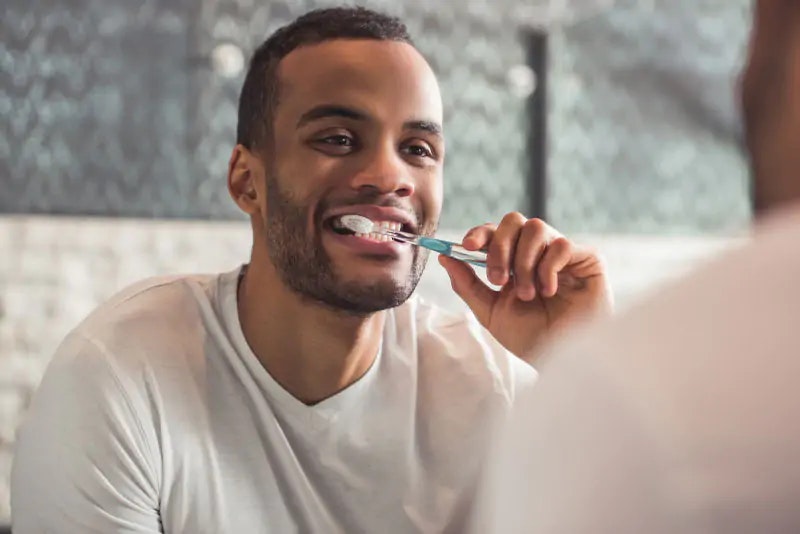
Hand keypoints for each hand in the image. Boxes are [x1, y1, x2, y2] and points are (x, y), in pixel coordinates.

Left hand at [439, 213, 611, 362]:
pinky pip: (561, 244)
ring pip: (536, 227)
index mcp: (515, 260)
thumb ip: (468, 284)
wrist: (561, 359)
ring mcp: (562, 254)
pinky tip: (549, 291)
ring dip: (524, 262)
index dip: (481, 232)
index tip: (468, 246)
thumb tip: (445, 257)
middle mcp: (538, 252)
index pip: (496, 231)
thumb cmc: (530, 338)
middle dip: (499, 247)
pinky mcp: (587, 259)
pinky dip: (548, 267)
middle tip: (498, 279)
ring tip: (528, 293)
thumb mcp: (490, 311)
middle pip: (514, 220)